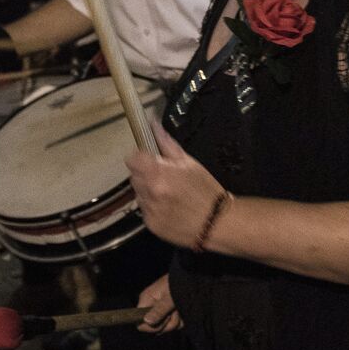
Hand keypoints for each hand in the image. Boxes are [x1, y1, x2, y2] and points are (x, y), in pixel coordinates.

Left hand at [126, 120, 228, 249]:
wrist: (217, 222)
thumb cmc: (206, 189)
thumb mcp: (190, 163)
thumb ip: (167, 144)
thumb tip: (153, 124)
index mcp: (157, 173)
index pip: (132, 159)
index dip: (139, 157)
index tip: (149, 159)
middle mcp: (149, 192)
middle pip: (134, 177)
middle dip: (145, 174)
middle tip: (164, 177)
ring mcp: (148, 210)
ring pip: (139, 194)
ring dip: (148, 192)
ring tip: (169, 195)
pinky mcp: (150, 225)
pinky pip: (145, 211)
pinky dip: (153, 208)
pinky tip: (170, 208)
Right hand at [135, 275, 181, 333]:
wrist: (191, 277)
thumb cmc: (178, 283)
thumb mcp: (169, 297)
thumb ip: (159, 310)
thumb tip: (146, 321)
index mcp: (146, 301)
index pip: (140, 324)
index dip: (152, 327)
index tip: (165, 317)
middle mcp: (151, 308)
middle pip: (155, 328)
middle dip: (168, 323)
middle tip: (175, 310)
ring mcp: (161, 312)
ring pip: (166, 328)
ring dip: (176, 320)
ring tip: (180, 308)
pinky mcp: (170, 313)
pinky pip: (174, 325)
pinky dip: (181, 319)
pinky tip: (183, 311)